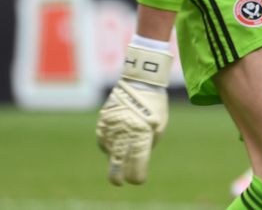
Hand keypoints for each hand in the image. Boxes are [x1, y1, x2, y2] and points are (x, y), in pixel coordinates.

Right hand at [96, 44, 171, 184]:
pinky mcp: (103, 121)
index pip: (136, 161)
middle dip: (117, 175)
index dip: (136, 174)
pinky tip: (116, 141)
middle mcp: (124, 131)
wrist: (140, 80)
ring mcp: (111, 126)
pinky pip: (104, 139)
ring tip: (122, 153)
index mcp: (142, 132)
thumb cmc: (155, 104)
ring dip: (115, 156)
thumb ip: (148, 143)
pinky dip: (109, 143)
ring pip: (109, 150)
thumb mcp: (159, 125)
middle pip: (117, 161)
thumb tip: (136, 156)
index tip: (138, 180)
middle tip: (118, 182)